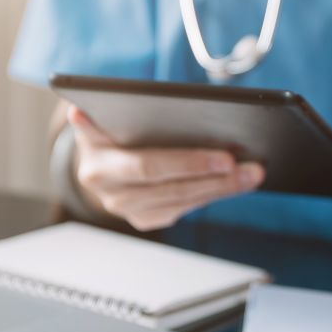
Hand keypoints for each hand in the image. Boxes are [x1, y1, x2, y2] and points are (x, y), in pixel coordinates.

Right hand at [68, 105, 264, 230]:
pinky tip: (236, 183)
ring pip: (183, 202)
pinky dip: (211, 195)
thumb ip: (95, 112)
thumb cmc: (107, 130)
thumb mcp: (98, 117)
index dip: (188, 163)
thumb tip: (77, 111)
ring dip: (222, 189)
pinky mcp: (144, 219)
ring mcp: (127, 211)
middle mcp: (110, 194)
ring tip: (253, 174)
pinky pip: (184, 209)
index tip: (225, 157)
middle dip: (215, 178)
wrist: (95, 162)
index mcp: (97, 166)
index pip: (149, 167)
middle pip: (172, 188)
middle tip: (250, 167)